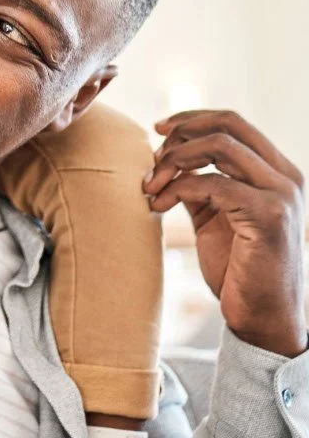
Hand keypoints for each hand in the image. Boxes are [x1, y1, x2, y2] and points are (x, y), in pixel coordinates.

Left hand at [145, 109, 306, 357]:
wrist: (260, 318)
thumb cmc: (236, 267)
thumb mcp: (213, 214)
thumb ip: (198, 182)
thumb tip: (164, 153)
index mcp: (276, 171)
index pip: (233, 122)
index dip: (191, 118)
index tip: (158, 129)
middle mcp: (285, 176)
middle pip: (227, 125)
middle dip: (180, 132)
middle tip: (151, 155)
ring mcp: (281, 194)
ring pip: (218, 146)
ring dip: (174, 159)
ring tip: (151, 183)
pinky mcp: (268, 215)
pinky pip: (211, 183)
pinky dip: (176, 187)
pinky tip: (158, 205)